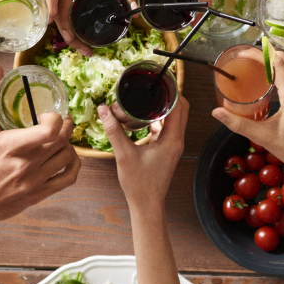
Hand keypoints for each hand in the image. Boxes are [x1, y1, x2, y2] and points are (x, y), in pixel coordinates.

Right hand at [0, 79, 79, 226]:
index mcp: (12, 146)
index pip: (50, 131)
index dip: (55, 119)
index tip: (47, 115)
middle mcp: (27, 164)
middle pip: (63, 140)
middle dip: (66, 126)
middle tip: (61, 120)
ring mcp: (35, 181)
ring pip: (68, 157)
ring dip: (69, 144)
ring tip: (61, 138)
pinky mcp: (40, 194)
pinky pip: (69, 178)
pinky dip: (74, 164)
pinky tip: (67, 157)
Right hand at [56, 0, 133, 42]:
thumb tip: (133, 6)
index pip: (63, 7)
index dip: (67, 29)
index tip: (77, 42)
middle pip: (54, 10)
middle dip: (65, 32)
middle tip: (82, 48)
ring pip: (52, 2)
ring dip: (61, 21)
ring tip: (76, 38)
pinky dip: (59, 8)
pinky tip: (72, 18)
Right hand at [97, 93, 188, 211]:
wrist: (146, 204)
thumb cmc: (139, 184)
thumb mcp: (123, 154)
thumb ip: (114, 130)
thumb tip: (104, 109)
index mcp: (172, 139)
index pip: (180, 106)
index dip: (172, 90)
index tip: (160, 79)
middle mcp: (177, 140)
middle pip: (180, 109)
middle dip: (169, 95)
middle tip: (153, 84)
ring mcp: (172, 145)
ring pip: (174, 118)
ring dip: (164, 107)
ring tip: (147, 95)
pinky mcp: (166, 150)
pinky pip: (166, 128)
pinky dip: (158, 119)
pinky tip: (142, 116)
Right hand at [212, 51, 283, 191]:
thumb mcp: (263, 136)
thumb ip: (238, 123)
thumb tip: (216, 112)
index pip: (278, 63)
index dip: (262, 54)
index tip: (246, 53)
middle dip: (268, 55)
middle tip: (250, 59)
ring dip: (279, 61)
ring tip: (261, 65)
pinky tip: (276, 77)